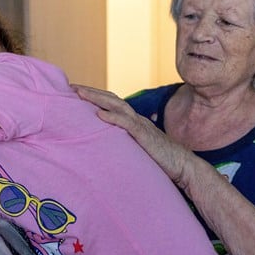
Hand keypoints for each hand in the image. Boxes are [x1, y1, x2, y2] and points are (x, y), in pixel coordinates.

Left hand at [72, 84, 190, 188]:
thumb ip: (124, 143)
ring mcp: (141, 126)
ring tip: (79, 94)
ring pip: (117, 106)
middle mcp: (136, 119)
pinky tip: (99, 115)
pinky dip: (113, 118)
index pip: (111, 104)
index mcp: (133, 122)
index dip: (94, 97)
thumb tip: (106, 146)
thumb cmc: (160, 161)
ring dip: (97, 98)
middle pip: (111, 99)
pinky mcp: (145, 136)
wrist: (183, 167)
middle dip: (91, 92)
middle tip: (71, 87)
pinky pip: (128, 124)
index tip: (75, 93)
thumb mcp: (136, 149)